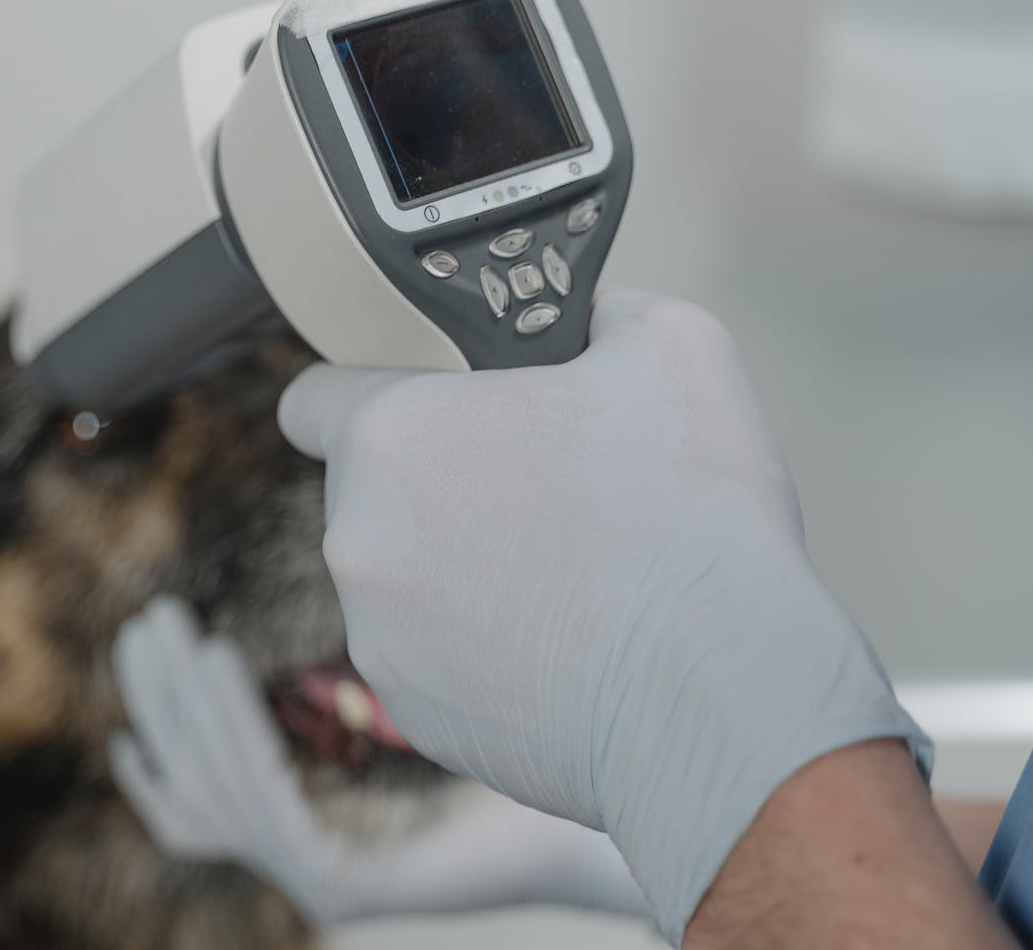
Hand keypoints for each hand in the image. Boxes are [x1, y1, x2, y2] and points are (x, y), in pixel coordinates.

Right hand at [109, 596, 648, 923]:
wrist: (630, 788)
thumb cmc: (548, 728)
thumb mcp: (449, 690)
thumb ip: (399, 653)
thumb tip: (381, 565)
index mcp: (328, 825)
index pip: (205, 797)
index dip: (163, 730)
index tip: (148, 649)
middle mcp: (316, 861)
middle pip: (194, 788)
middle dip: (160, 698)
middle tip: (146, 622)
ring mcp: (326, 880)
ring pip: (215, 794)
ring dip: (183, 709)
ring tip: (173, 632)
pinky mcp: (346, 886)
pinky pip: (262, 809)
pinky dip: (232, 733)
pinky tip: (222, 666)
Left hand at [279, 289, 930, 940]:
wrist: (718, 696)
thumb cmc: (687, 513)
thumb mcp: (669, 343)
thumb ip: (597, 313)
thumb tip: (588, 324)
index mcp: (389, 435)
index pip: (314, 398)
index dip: (371, 389)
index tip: (432, 404)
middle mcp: (359, 540)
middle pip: (376, 493)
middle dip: (448, 484)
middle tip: (549, 487)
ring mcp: (380, 640)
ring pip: (410, 582)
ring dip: (469, 571)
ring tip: (579, 576)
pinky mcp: (420, 719)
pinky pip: (441, 662)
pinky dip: (493, 650)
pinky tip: (577, 645)